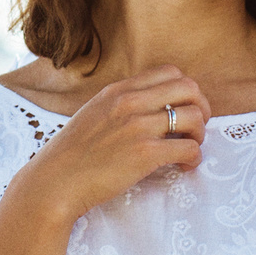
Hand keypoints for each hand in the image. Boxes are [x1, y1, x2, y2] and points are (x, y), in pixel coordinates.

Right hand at [11, 66, 209, 225]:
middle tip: (196, 128)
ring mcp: (138, 126)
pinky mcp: (145, 153)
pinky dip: (194, 158)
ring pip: (194, 116)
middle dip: (201, 107)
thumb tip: (149, 109)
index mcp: (118, 90)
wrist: (54, 182)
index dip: (185, 90)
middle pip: (188, 87)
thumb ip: (120, 105)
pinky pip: (189, 148)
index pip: (168, 72)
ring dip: (200, 134)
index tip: (184, 108)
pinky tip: (185, 166)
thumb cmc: (71, 155)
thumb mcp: (93, 114)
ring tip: (191, 148)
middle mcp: (130, 102)